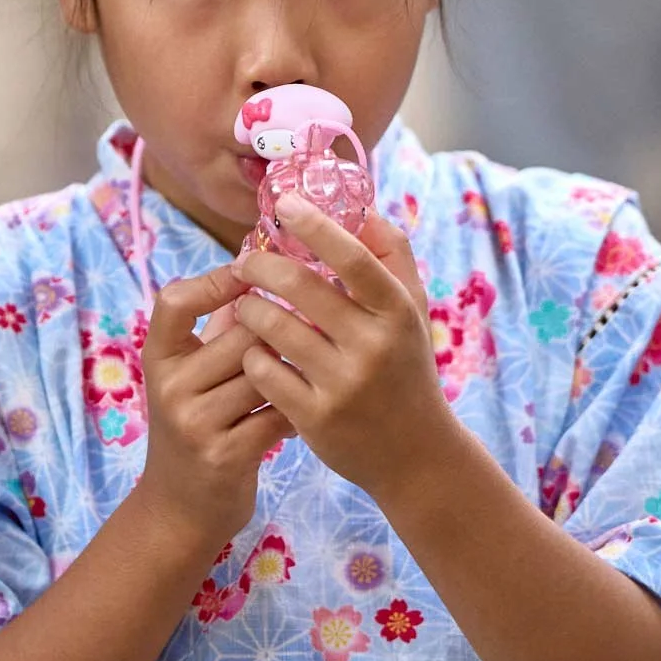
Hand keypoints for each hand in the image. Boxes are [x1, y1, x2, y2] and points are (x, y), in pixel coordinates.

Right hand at [138, 266, 295, 548]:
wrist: (180, 508)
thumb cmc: (198, 426)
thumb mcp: (192, 376)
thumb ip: (218, 332)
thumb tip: (263, 269)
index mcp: (159, 358)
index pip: (174, 302)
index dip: (215, 281)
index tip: (252, 273)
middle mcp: (169, 387)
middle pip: (241, 335)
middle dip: (281, 330)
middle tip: (316, 326)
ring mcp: (194, 423)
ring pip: (264, 373)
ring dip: (297, 370)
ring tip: (319, 367)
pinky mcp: (222, 456)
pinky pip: (276, 415)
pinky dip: (298, 411)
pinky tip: (307, 414)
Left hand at [229, 198, 461, 498]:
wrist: (417, 456)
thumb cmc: (407, 369)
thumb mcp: (413, 313)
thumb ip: (393, 257)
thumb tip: (363, 207)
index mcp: (398, 312)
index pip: (354, 257)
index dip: (316, 226)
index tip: (283, 205)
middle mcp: (373, 345)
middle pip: (301, 285)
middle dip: (261, 265)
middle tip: (243, 260)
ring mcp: (343, 383)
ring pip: (273, 327)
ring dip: (248, 309)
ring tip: (245, 306)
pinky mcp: (316, 418)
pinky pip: (264, 371)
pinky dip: (252, 356)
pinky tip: (254, 352)